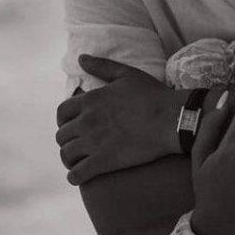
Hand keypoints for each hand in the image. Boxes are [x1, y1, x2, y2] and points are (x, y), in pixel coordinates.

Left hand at [55, 55, 179, 184]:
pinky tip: (80, 175)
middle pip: (62, 135)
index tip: (74, 124)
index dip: (64, 119)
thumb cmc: (153, 95)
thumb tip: (81, 58)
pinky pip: (77, 174)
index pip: (61, 113)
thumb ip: (102, 66)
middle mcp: (87, 121)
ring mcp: (94, 143)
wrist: (173, 119)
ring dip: (70, 158)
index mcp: (90, 100)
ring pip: (66, 154)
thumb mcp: (128, 74)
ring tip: (79, 159)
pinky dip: (74, 176)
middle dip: (69, 139)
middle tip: (80, 142)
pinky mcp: (104, 161)